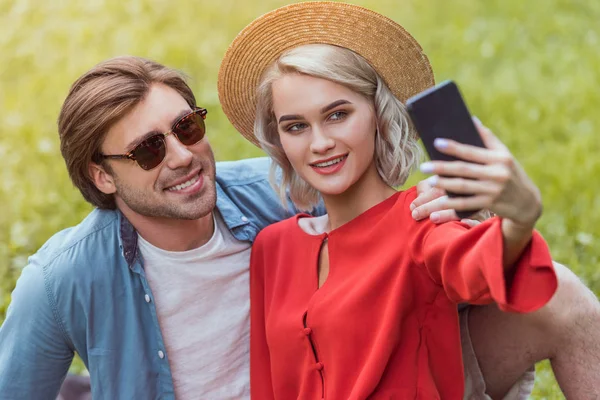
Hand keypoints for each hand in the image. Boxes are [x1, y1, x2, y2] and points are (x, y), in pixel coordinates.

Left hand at [418, 118, 541, 229]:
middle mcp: (497, 174)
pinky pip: (466, 205)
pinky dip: (451, 205)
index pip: (472, 151)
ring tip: (429, 181)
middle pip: (464, 170)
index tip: (436, 143)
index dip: (454, 147)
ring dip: (444, 185)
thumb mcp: (505, 155)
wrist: (527, 202)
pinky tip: (438, 204)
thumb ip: (488, 139)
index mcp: (500, 158)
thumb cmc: (510, 173)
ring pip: (463, 187)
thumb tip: (471, 119)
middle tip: (423, 166)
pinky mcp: (489, 204)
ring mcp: (493, 190)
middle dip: (442, 167)